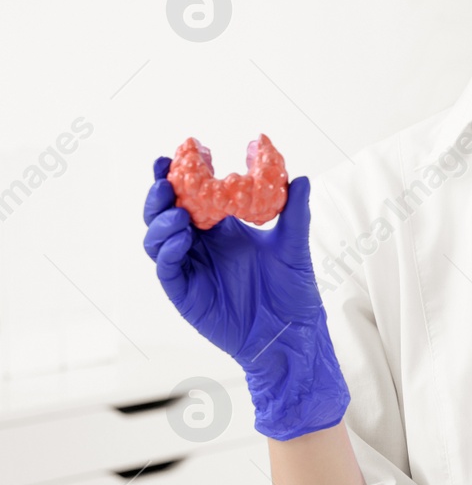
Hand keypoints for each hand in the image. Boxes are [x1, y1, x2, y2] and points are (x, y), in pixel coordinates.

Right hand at [142, 156, 349, 439]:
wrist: (290, 332)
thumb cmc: (291, 290)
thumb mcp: (293, 245)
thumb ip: (295, 212)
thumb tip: (300, 177)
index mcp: (221, 229)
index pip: (193, 196)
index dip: (181, 175)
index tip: (180, 152)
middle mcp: (200, 245)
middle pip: (166, 213)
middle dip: (161, 193)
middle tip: (166, 177)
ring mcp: (189, 268)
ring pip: (158, 238)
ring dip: (161, 220)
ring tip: (178, 211)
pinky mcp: (184, 292)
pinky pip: (166, 267)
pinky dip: (168, 249)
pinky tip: (181, 237)